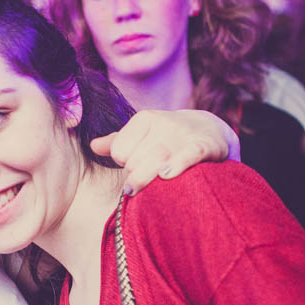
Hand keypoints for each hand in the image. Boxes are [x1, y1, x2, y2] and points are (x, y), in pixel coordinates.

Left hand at [90, 109, 240, 194]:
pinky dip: (177, 165)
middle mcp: (163, 123)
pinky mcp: (205, 146)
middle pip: (135, 161)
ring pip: (155, 161)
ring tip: (146, 186)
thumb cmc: (168, 139)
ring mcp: (184, 134)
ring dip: (147, 178)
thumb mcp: (143, 136)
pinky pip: (188, 155)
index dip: (124, 163)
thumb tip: (93, 146)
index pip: (119, 150)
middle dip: (137, 175)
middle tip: (147, 177)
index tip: (136, 165)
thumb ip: (118, 142)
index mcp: (144, 119)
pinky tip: (166, 175)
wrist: (212, 132)